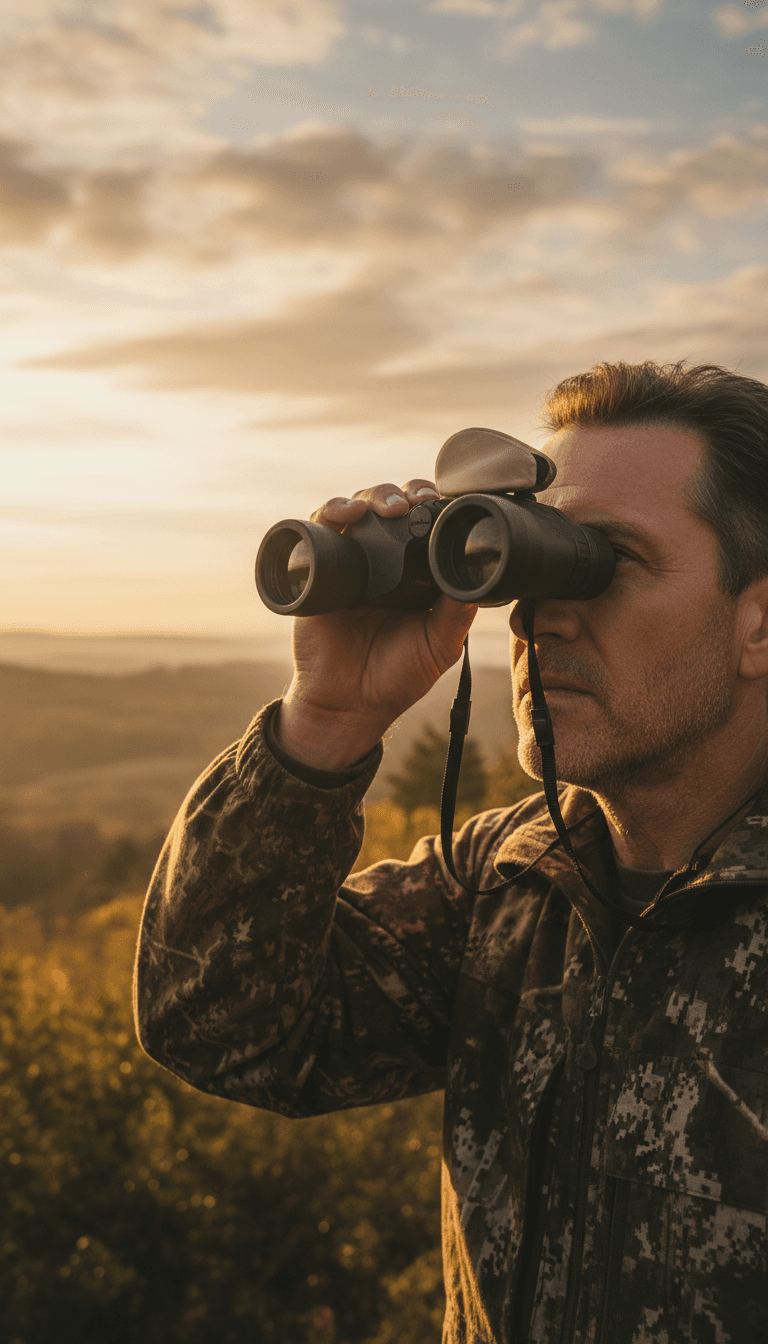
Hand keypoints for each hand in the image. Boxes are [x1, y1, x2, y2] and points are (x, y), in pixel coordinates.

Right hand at [277, 479, 478, 768]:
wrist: (349, 705)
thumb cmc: (396, 677)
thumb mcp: (440, 644)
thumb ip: (457, 611)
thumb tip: (481, 571)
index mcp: (413, 573)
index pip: (422, 522)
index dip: (431, 502)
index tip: (440, 499)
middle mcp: (381, 562)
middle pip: (388, 506)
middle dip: (402, 493)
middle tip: (415, 500)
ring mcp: (348, 563)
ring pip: (356, 509)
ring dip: (370, 496)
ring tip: (385, 507)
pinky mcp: (316, 571)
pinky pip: (318, 530)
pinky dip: (329, 513)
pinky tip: (344, 514)